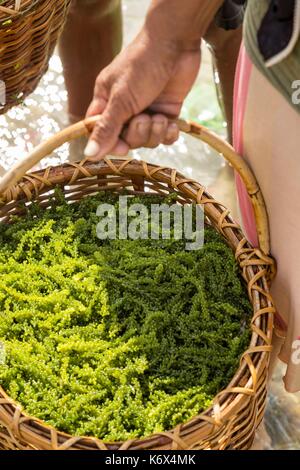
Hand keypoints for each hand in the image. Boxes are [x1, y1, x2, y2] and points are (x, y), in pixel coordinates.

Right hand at [84, 30, 200, 158]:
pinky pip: (165, 136)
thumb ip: (106, 128)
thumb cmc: (142, 65)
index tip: (123, 146)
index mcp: (106, 102)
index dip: (111, 144)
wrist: (175, 43)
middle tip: (144, 118)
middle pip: (126, 140)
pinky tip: (172, 122)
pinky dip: (169, 133)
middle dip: (138, 134)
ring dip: (155, 132)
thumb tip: (88, 154)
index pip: (100, 133)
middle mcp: (125, 109)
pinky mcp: (166, 112)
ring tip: (159, 116)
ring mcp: (147, 111)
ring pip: (147, 140)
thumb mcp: (121, 99)